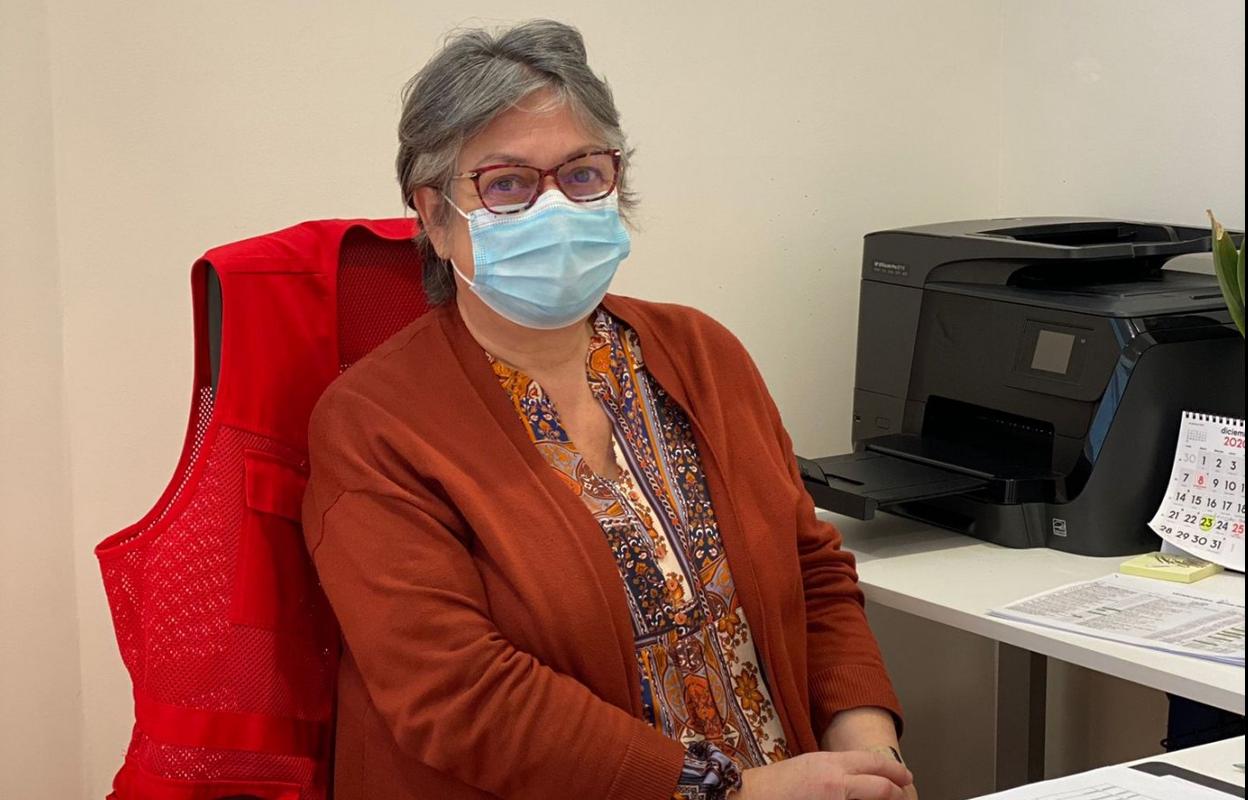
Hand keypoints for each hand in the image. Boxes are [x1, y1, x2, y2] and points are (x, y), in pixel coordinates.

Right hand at [736, 750, 913, 799]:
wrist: (749, 796)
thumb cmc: (774, 786)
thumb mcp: (808, 768)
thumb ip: (834, 772)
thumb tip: (856, 780)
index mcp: (830, 763)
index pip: (874, 763)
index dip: (894, 771)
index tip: (905, 777)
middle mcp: (836, 780)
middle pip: (882, 786)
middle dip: (898, 792)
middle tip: (905, 795)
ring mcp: (833, 799)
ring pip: (873, 799)